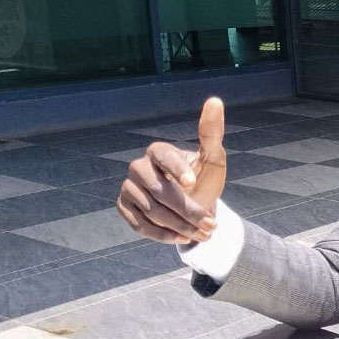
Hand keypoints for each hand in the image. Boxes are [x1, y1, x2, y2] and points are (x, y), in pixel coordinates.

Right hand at [116, 97, 228, 244]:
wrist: (192, 207)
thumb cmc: (202, 180)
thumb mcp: (213, 158)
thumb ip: (212, 133)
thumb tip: (215, 101)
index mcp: (158, 151)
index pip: (162, 155)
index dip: (177, 168)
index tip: (193, 182)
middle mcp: (138, 167)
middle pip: (159, 190)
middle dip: (187, 210)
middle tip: (210, 225)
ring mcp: (129, 188)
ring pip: (151, 211)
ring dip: (180, 226)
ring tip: (203, 233)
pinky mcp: (124, 208)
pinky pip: (140, 225)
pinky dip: (163, 235)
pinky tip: (182, 238)